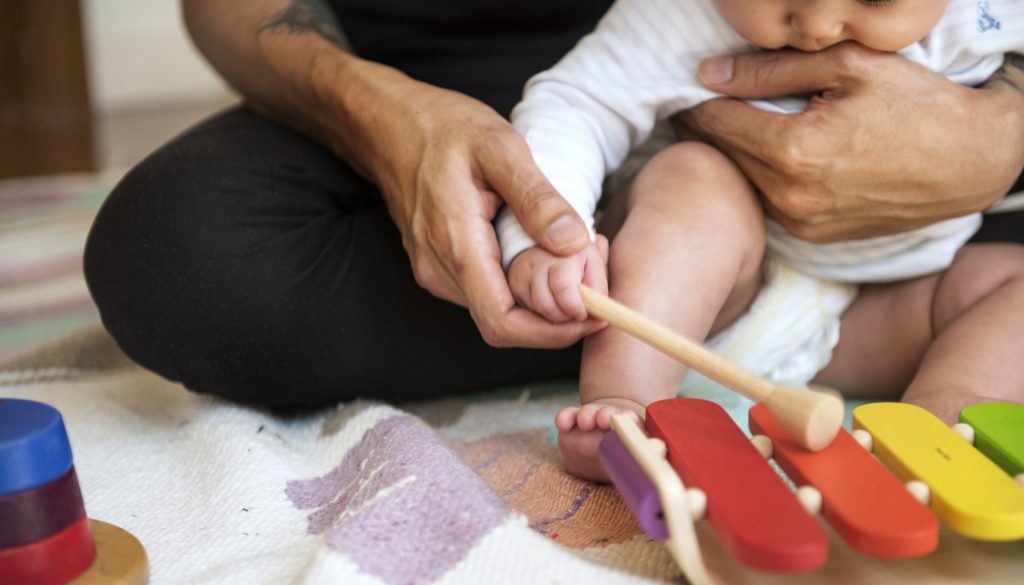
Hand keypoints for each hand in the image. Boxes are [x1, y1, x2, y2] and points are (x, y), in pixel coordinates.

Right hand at [355, 68, 603, 347]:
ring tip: (574, 261)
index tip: (592, 313)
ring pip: (495, 310)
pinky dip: (518, 285)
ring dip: (539, 301)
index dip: (551, 332)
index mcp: (456, 244)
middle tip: (593, 279)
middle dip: (554, 315)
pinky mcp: (437, 265)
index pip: (502, 323)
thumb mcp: (500, 146)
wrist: (388, 124)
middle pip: (504, 324)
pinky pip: (484, 291)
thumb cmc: (442, 127)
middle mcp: (439, 269)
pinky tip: (540, 253)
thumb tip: (574, 244)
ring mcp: (434, 270)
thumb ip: (537, 198)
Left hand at [676, 43, 1023, 242]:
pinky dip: (763, 177)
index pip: (715, 122)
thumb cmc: (916, 105)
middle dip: (711, 128)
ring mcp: (801, 222)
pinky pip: (768, 201)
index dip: (697, 102)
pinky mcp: (812, 236)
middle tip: (709, 105)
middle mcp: (790, 196)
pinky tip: (775, 156)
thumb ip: (770, 71)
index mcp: (794, 151)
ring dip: (736, 154)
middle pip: (723, 155)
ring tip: (741, 126)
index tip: (689, 90)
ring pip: (743, 180)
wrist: (970, 162)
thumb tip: (709, 75)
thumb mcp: (846, 67)